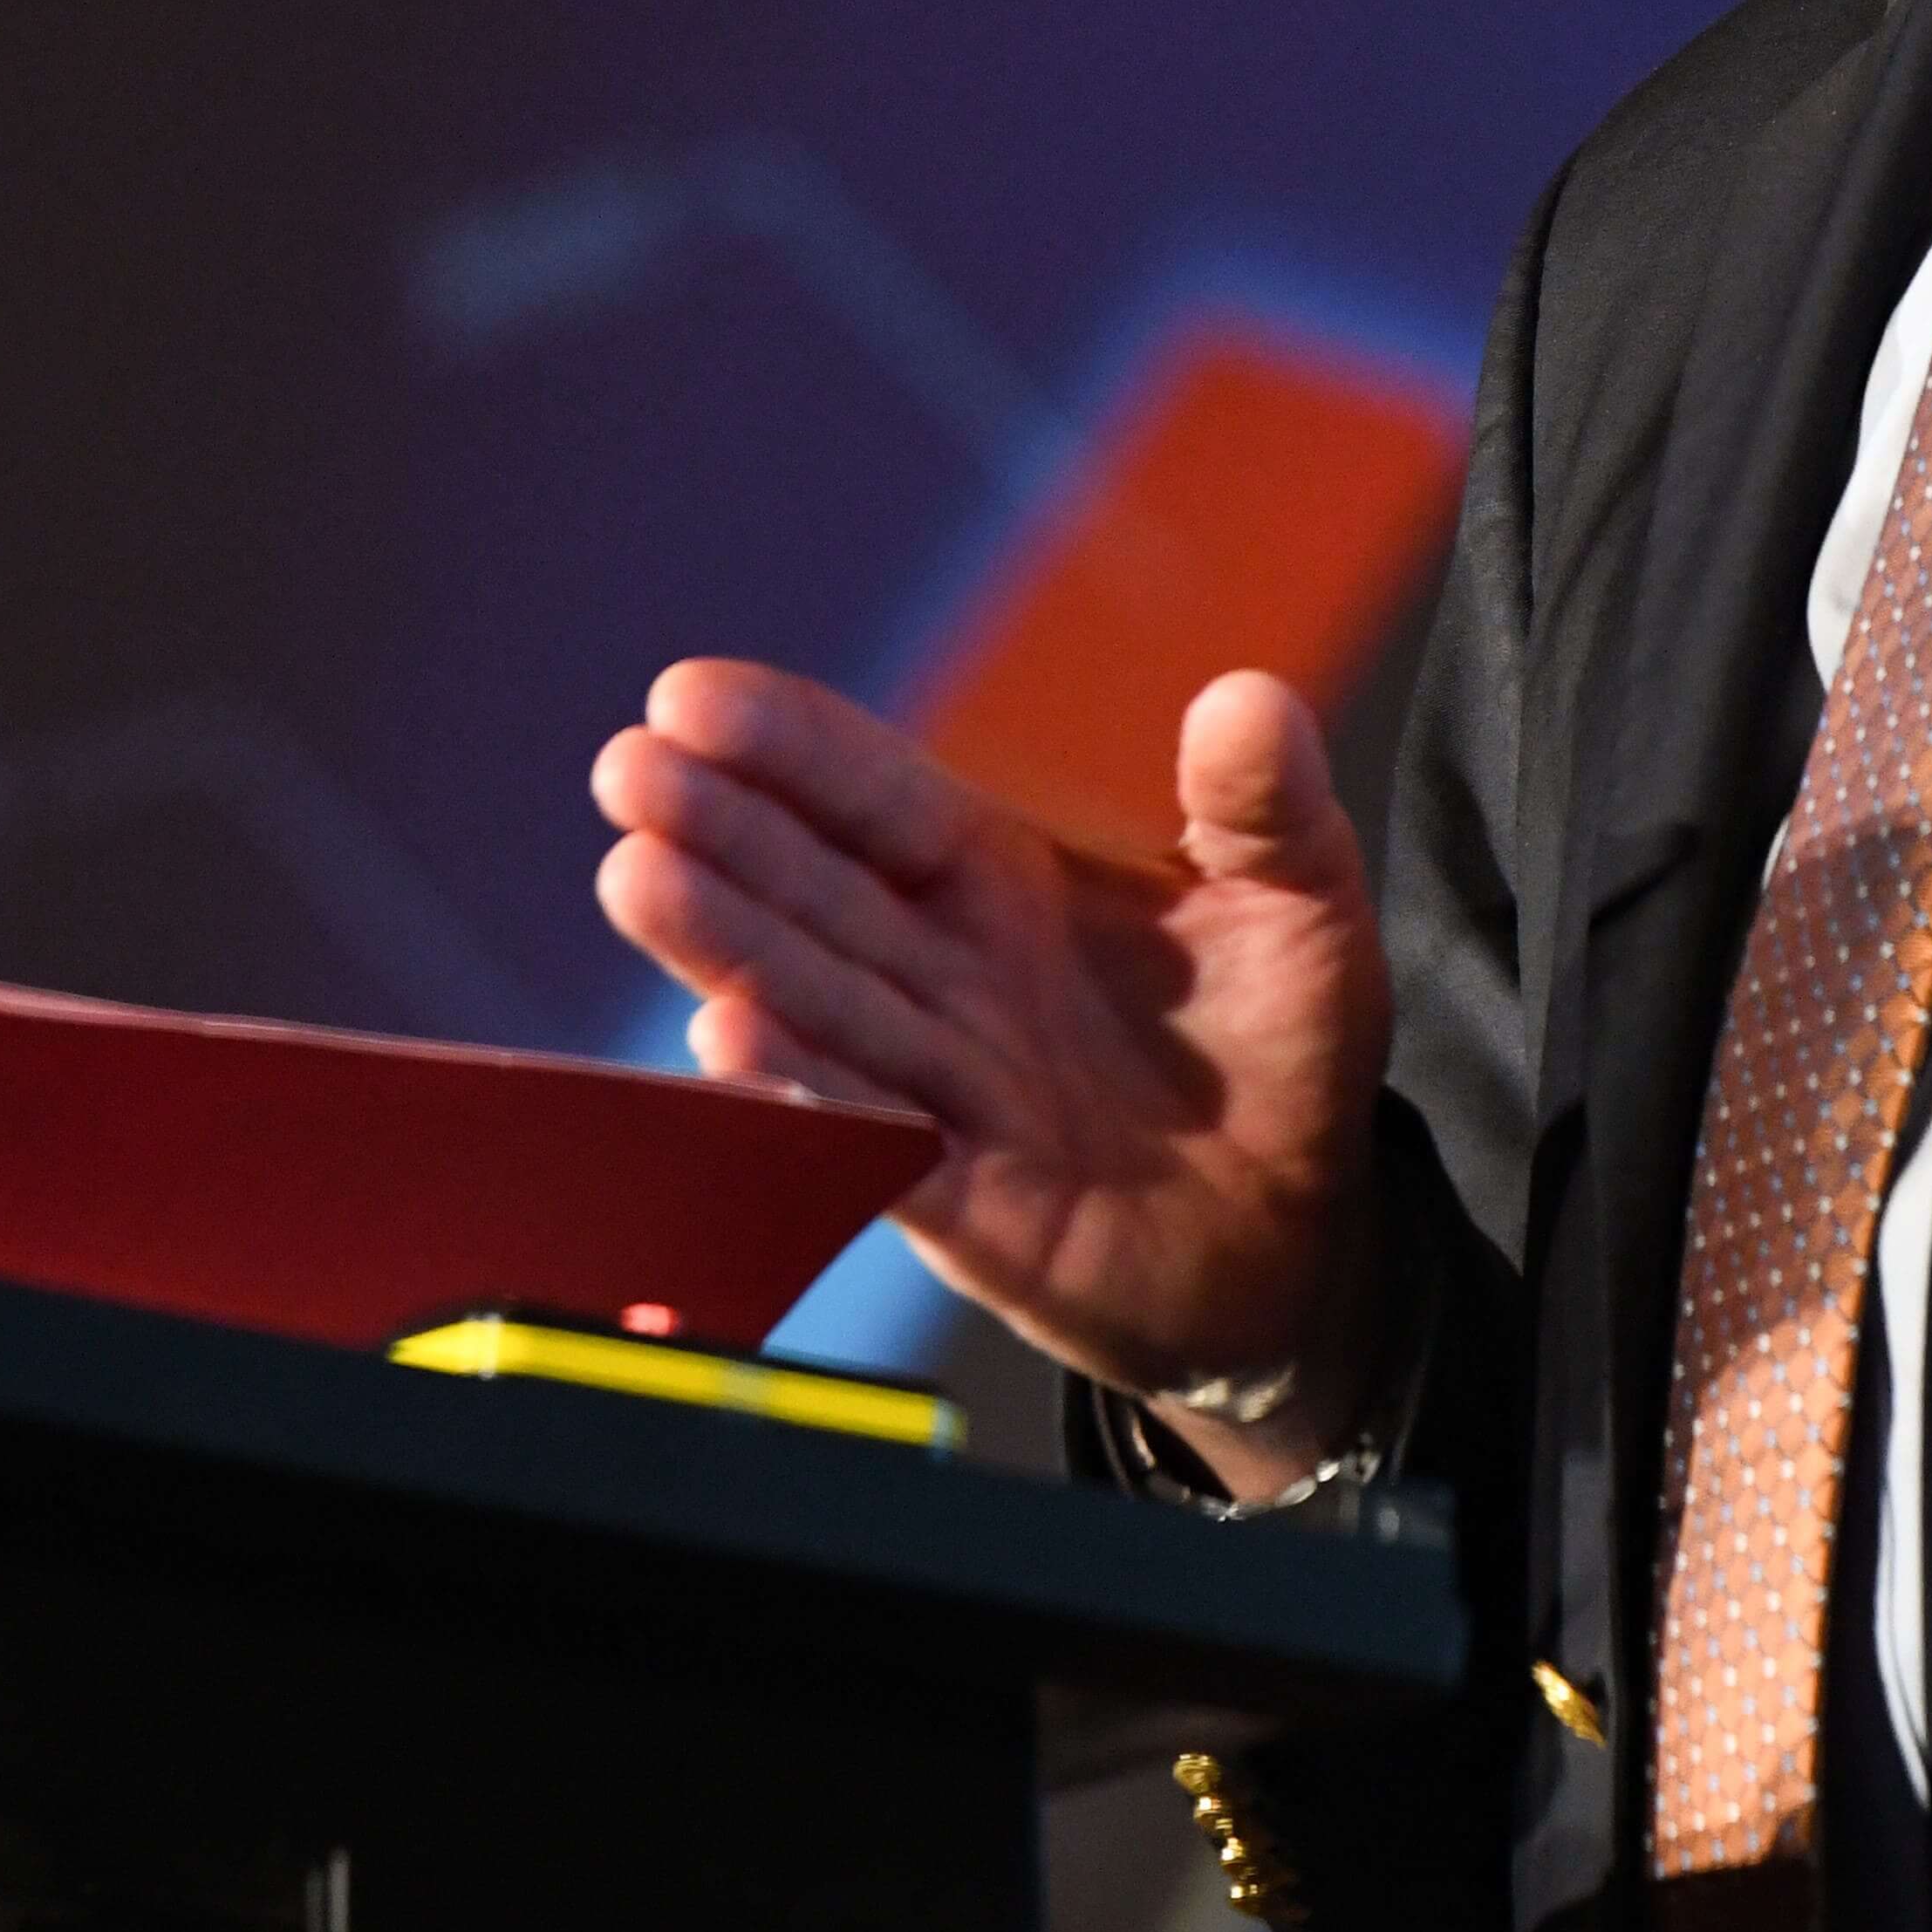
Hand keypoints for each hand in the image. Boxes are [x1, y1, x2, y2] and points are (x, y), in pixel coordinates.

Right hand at [590, 661, 1391, 1495]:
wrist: (1301, 1236)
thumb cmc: (1284, 1053)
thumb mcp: (1304, 906)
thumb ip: (1266, 807)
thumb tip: (1250, 696)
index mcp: (1006, 881)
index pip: (876, 797)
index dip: (788, 745)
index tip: (691, 695)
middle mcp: (948, 972)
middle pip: (813, 888)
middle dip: (719, 827)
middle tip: (627, 769)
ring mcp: (942, 1084)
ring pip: (814, 1001)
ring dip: (725, 944)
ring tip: (639, 877)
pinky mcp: (962, 1197)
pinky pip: (867, 1137)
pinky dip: (801, 1095)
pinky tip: (726, 1042)